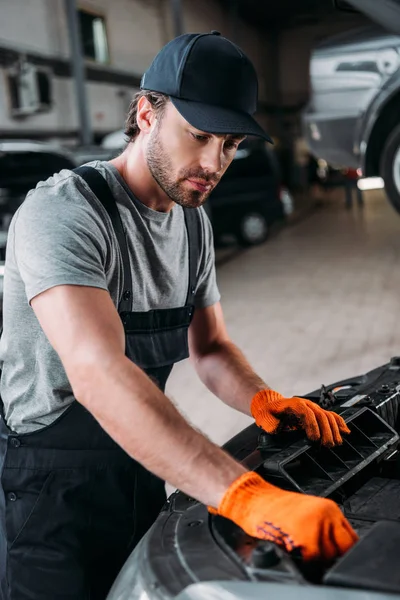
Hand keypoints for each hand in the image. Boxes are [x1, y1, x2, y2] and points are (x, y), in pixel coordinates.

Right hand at [211, 472, 357, 561]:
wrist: (252, 499)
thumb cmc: (274, 507)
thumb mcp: (308, 512)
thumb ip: (326, 528)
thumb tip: (340, 550)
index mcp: (329, 509)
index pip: (352, 539)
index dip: (345, 551)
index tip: (338, 556)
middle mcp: (326, 516)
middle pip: (344, 549)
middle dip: (332, 556)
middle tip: (315, 553)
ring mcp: (316, 526)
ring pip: (329, 557)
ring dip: (317, 559)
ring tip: (301, 549)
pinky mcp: (303, 537)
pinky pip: (313, 561)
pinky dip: (306, 562)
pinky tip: (295, 552)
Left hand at [251, 389, 349, 445]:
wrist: (271, 405)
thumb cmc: (268, 413)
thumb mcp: (264, 417)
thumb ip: (269, 423)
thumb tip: (277, 428)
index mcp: (293, 404)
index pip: (306, 412)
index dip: (312, 425)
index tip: (314, 439)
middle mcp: (306, 404)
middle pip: (320, 414)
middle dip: (326, 430)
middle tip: (327, 445)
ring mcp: (313, 408)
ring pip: (328, 415)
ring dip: (334, 429)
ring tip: (335, 443)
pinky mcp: (317, 413)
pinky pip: (331, 415)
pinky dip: (339, 423)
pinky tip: (345, 431)